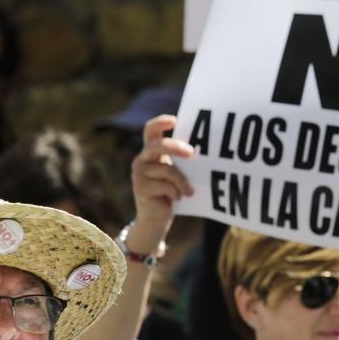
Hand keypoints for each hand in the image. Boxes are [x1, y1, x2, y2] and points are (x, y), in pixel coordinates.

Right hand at [131, 115, 194, 246]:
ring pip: (166, 170)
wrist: (156, 218)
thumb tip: (199, 150)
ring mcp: (139, 173)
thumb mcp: (176, 172)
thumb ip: (179, 160)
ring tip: (188, 191)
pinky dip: (176, 192)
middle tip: (191, 153)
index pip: (150, 130)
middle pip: (158, 146)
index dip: (160, 123)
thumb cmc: (171, 191)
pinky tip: (177, 198)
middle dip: (176, 147)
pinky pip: (165, 185)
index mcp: (151, 151)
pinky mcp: (141, 188)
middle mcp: (142, 159)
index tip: (175, 121)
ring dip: (182, 181)